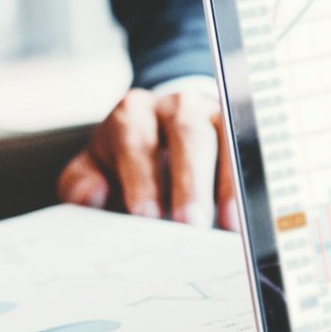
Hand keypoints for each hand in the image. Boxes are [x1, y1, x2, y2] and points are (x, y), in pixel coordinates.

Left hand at [57, 85, 237, 229]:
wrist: (161, 128)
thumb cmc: (124, 161)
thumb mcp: (93, 168)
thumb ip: (80, 184)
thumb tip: (94, 196)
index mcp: (132, 114)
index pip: (136, 140)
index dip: (142, 179)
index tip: (146, 217)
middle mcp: (175, 106)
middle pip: (187, 134)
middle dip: (190, 181)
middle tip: (189, 225)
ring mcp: (213, 113)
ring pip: (225, 137)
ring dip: (227, 182)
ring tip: (228, 225)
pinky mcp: (239, 129)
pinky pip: (250, 148)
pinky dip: (248, 180)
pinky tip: (247, 214)